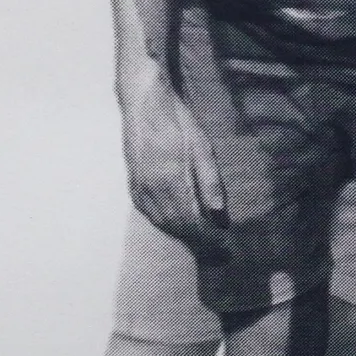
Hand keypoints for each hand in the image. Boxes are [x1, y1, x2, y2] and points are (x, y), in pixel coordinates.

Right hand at [119, 61, 226, 240]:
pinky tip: (175, 223)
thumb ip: (210, 182)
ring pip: (160, 222)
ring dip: (180, 234)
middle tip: (216, 250)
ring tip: (200, 240)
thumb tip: (218, 215)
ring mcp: (138, 188)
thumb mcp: (202, 147)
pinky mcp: (132, 184)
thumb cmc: (177, 122)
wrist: (144, 104)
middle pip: (175, 226)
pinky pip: (148, 213)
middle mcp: (151, 189)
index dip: (207, 238)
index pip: (190, 221)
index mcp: (171, 179)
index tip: (223, 248)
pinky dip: (163, 223)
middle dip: (196, 241)